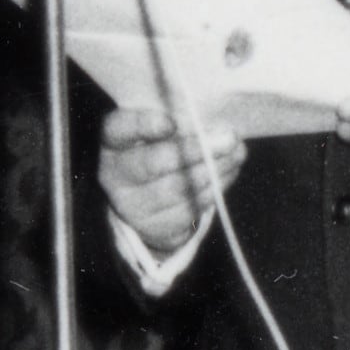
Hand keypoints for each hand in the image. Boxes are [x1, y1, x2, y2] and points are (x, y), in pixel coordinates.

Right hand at [99, 107, 245, 253]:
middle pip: (154, 162)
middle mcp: (115, 176)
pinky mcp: (156, 227)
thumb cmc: (158, 149)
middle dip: (196, 148)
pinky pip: (191, 208)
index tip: (172, 122)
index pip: (120, 129)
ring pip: (179, 187)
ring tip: (237, 152)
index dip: (144, 125)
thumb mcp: (159, 131)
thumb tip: (216, 128)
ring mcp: (133, 206)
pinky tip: (228, 172)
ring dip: (214, 168)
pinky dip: (215, 187)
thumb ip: (180, 123)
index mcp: (112, 142)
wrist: (149, 199)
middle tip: (229, 137)